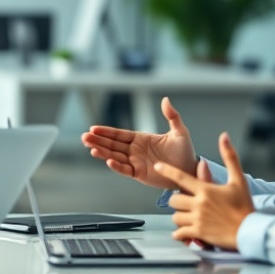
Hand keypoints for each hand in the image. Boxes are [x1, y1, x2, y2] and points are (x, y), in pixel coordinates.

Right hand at [81, 97, 197, 188]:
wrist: (190, 170)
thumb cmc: (184, 150)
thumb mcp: (179, 131)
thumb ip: (172, 116)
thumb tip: (165, 99)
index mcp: (140, 138)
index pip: (119, 134)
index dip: (106, 132)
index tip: (93, 129)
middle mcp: (134, 150)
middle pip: (113, 145)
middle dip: (98, 141)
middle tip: (84, 137)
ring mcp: (135, 162)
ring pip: (115, 156)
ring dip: (103, 153)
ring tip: (91, 148)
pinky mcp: (139, 174)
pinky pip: (125, 170)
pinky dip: (117, 166)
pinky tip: (108, 160)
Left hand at [154, 133, 253, 249]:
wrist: (251, 231)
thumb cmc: (245, 205)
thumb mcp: (239, 179)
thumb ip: (229, 157)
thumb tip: (224, 136)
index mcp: (206, 189)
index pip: (180, 177)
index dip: (167, 170)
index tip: (157, 166)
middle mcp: (199, 204)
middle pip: (173, 199)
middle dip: (176, 200)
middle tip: (185, 202)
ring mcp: (198, 219)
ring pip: (175, 216)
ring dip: (179, 216)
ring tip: (188, 216)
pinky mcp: (199, 233)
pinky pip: (179, 233)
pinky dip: (179, 233)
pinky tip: (184, 232)